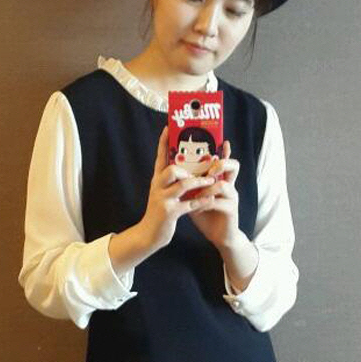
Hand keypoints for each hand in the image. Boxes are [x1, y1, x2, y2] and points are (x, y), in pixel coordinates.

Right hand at [139, 126, 217, 249]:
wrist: (149, 235)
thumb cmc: (160, 212)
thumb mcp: (163, 192)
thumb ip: (172, 180)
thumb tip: (185, 166)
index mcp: (157, 180)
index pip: (160, 156)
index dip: (164, 142)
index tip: (168, 127)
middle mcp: (158, 187)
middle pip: (172, 169)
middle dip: (189, 168)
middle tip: (203, 169)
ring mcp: (163, 200)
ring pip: (183, 185)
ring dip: (200, 183)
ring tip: (211, 182)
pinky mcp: (170, 213)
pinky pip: (189, 204)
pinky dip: (202, 202)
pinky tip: (210, 200)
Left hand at [188, 140, 240, 248]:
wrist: (218, 237)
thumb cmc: (206, 215)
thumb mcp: (194, 196)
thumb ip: (188, 184)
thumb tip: (172, 170)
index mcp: (219, 179)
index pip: (223, 160)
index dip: (223, 150)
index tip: (222, 139)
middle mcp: (228, 185)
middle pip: (233, 165)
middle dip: (222, 163)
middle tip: (210, 168)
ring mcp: (231, 197)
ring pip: (223, 184)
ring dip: (208, 187)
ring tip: (197, 193)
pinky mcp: (231, 210)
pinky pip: (218, 202)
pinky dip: (206, 203)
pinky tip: (199, 207)